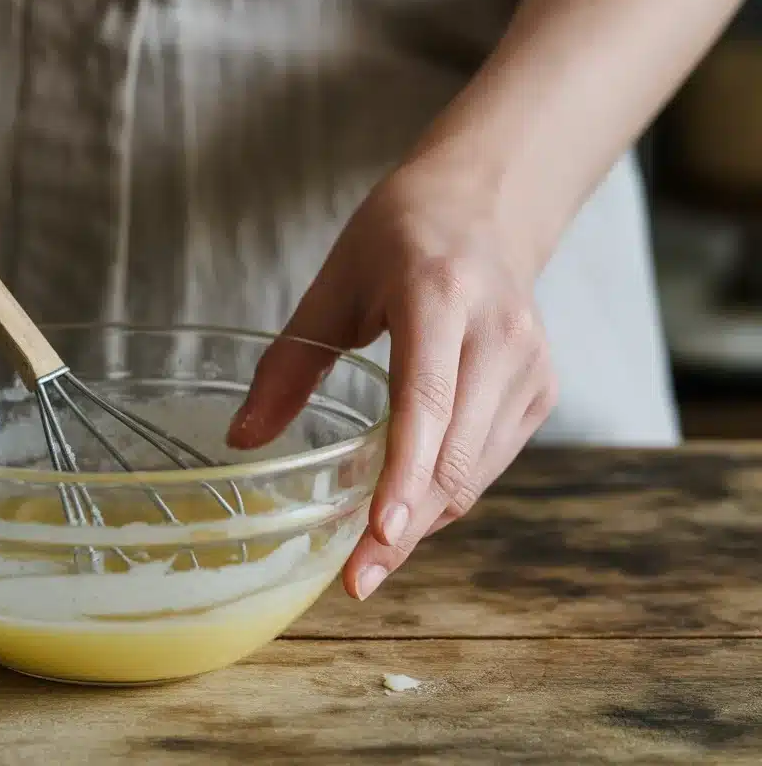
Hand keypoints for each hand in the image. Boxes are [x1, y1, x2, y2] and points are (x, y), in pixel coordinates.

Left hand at [227, 163, 557, 599]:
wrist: (486, 205)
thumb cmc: (400, 237)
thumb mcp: (334, 285)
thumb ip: (289, 364)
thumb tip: (241, 439)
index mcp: (440, 296)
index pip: (426, 400)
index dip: (404, 475)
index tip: (378, 535)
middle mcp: (499, 334)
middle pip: (455, 454)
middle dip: (405, 527)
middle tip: (355, 579)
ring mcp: (531, 364)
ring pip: (477, 471)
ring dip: (424, 518)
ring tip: (371, 553)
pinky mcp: (542, 388)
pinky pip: (490, 461)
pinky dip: (447, 492)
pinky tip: (408, 504)